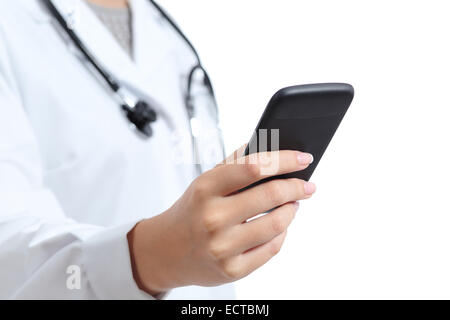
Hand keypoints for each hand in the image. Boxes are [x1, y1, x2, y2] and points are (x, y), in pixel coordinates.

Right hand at [127, 146, 315, 294]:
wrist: (166, 250)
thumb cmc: (192, 210)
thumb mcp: (205, 182)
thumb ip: (235, 163)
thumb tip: (272, 148)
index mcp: (205, 189)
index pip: (253, 167)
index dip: (284, 160)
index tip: (303, 158)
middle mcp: (212, 218)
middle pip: (271, 195)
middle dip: (297, 187)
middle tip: (307, 185)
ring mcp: (222, 247)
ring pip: (277, 224)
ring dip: (292, 210)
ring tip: (293, 203)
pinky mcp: (232, 270)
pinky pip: (272, 248)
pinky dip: (282, 233)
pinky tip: (280, 226)